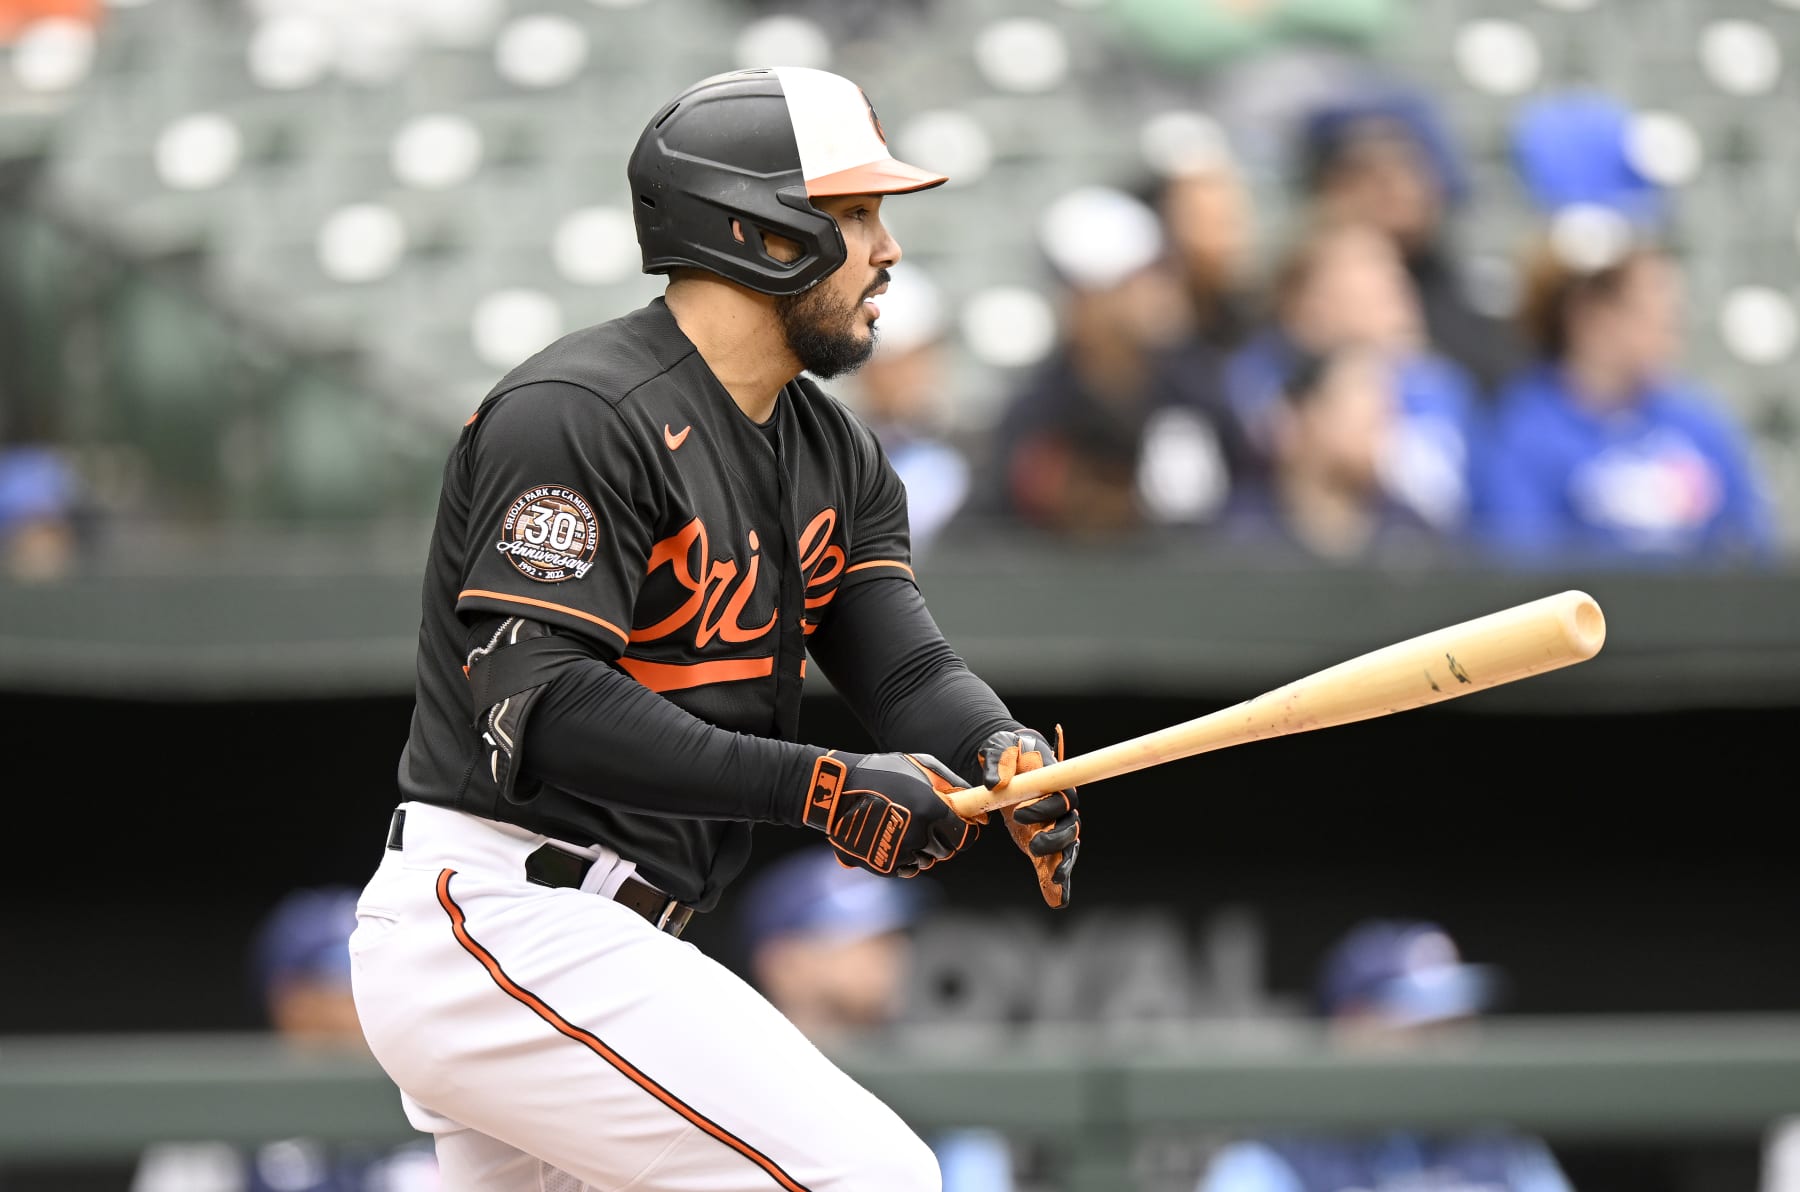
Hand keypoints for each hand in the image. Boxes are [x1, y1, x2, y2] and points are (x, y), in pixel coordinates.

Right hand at [801, 751, 983, 877]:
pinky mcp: (884, 865)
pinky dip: (903, 857)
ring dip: (921, 849)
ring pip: (926, 861)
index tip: (958, 827)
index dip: (964, 832)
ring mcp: (901, 853)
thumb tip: (974, 806)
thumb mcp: (921, 766)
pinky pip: (906, 868)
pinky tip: (891, 837)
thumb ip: (952, 785)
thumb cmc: (881, 773)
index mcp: (932, 810)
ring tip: (903, 826)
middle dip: (940, 839)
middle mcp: (919, 835)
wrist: (836, 791)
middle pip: (946, 851)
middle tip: (924, 823)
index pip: (965, 837)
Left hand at [979, 725, 1080, 908]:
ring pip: (1067, 848)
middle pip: (1069, 827)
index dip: (1048, 807)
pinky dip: (1057, 882)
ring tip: (1052, 880)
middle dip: (1055, 839)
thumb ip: (998, 760)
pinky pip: (1053, 864)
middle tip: (1033, 846)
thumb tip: (994, 783)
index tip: (1020, 812)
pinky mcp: (1042, 841)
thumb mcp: (1000, 747)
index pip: (1063, 797)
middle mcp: (1059, 807)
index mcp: (1054, 782)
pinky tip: (1056, 900)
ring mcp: (1052, 826)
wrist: (1011, 762)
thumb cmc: (1010, 751)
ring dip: (1063, 865)